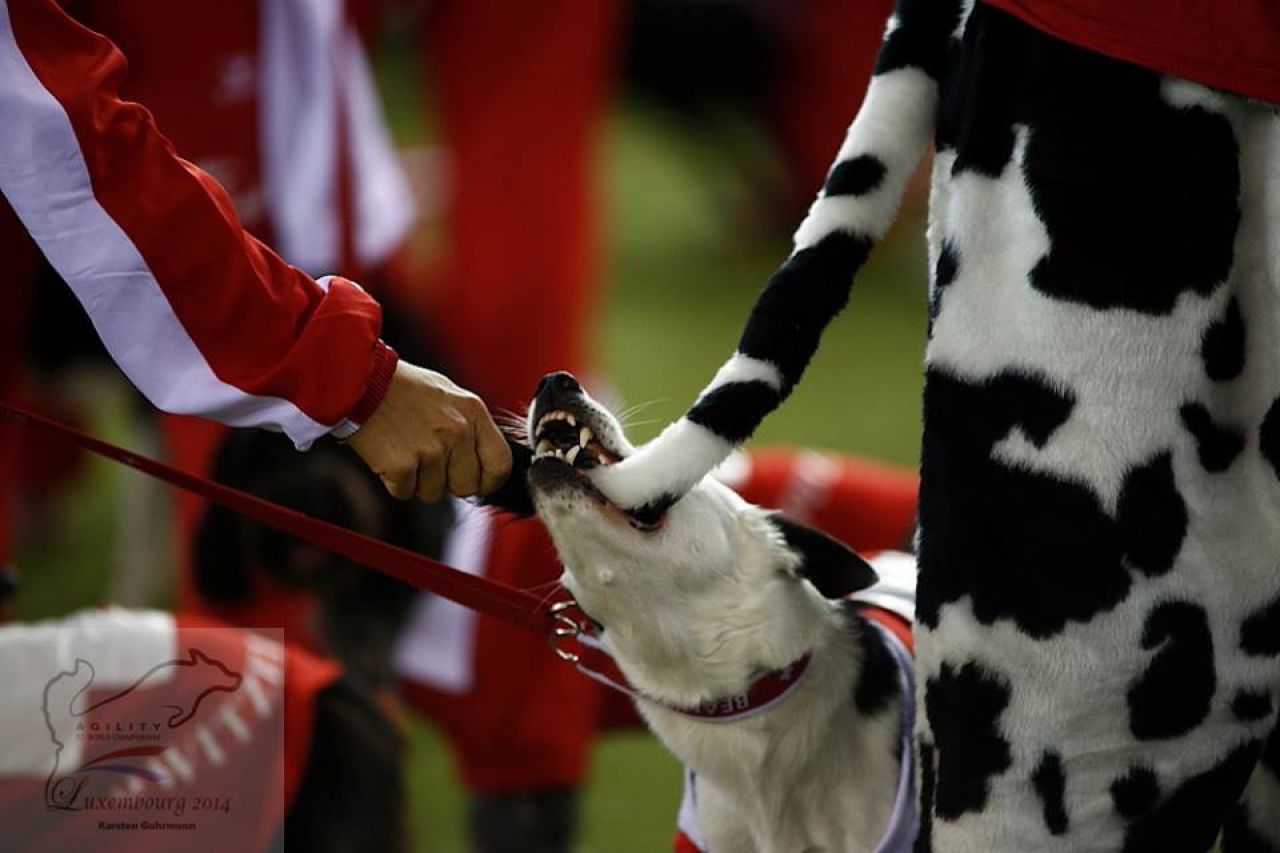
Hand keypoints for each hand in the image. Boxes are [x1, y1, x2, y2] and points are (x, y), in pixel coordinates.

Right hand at [347, 362, 511, 500]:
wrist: (360, 380)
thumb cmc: (403, 388)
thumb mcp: (450, 395)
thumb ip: (471, 426)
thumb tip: (485, 461)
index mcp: (473, 412)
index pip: (500, 464)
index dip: (489, 480)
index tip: (477, 482)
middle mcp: (457, 431)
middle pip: (467, 486)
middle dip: (449, 482)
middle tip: (428, 461)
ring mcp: (430, 449)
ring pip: (434, 493)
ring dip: (418, 480)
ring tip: (405, 449)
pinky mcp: (402, 465)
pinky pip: (405, 493)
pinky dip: (395, 481)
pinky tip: (389, 454)